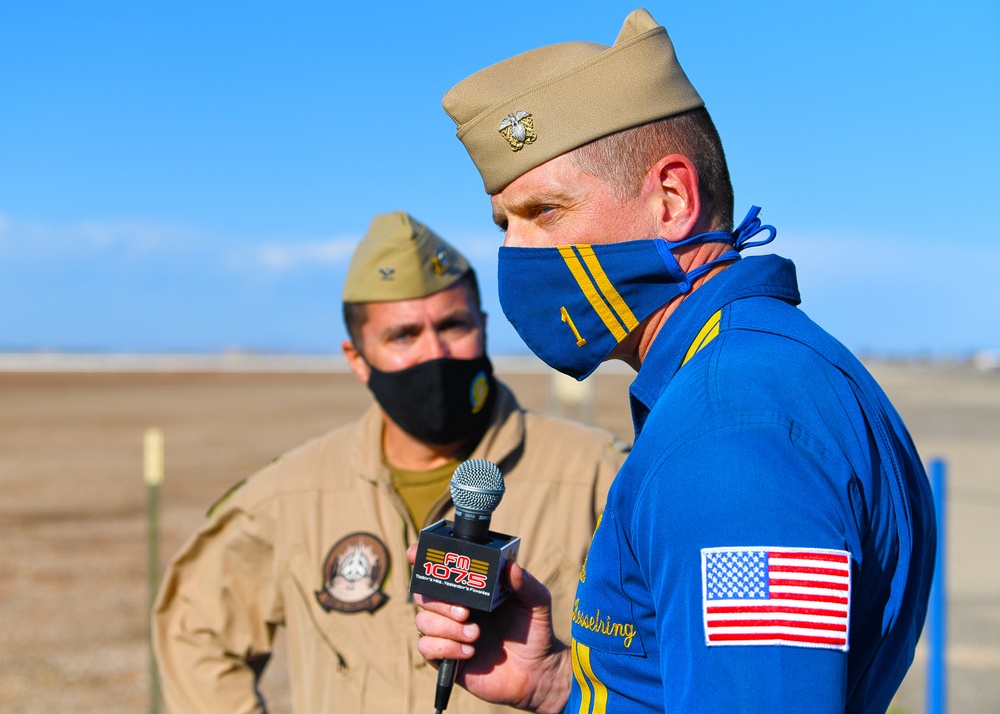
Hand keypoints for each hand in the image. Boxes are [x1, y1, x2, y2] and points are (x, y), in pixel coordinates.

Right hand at [407, 544, 572, 713]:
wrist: (537, 671)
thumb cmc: (534, 631)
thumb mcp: (536, 601)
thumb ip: (525, 583)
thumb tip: (510, 566)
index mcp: (470, 589)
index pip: (438, 571)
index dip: (421, 560)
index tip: (415, 554)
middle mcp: (454, 608)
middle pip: (423, 595)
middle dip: (440, 602)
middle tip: (465, 612)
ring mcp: (448, 633)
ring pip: (422, 622)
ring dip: (447, 628)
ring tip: (475, 635)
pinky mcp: (446, 658)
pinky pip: (427, 648)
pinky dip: (446, 648)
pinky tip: (469, 652)